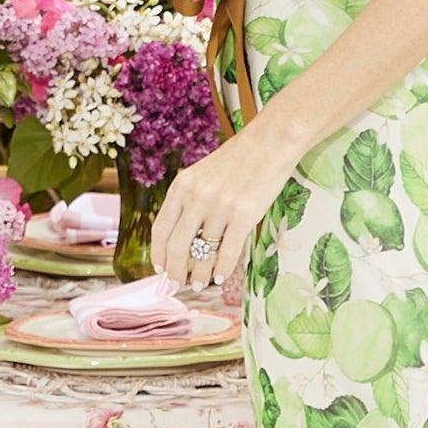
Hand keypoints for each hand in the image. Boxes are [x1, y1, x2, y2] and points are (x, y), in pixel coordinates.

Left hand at [148, 130, 296, 296]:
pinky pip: (228, 251)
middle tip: (178, 283)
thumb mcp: (201, 175)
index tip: (159, 267)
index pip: (160, 228)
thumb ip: (188, 200)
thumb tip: (180, 236)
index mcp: (181, 187)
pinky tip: (220, 277)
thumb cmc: (237, 160)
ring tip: (199, 284)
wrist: (269, 143)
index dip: (158, 252)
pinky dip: (222, 269)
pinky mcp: (245, 215)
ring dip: (200, 274)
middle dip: (175, 270)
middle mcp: (196, 198)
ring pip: (203, 252)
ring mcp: (220, 207)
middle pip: (177, 246)